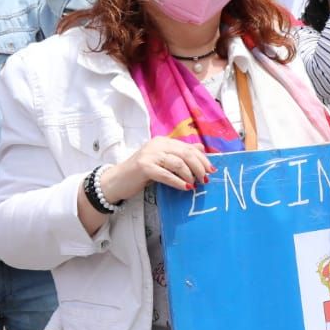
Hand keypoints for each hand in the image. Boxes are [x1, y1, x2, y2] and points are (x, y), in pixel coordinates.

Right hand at [98, 136, 215, 201]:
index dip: (202, 159)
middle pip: (186, 153)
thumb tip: (201, 148)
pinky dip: (178, 182)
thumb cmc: (141, 172)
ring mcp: (150, 154)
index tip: (211, 170)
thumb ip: (180, 153)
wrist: (117, 181)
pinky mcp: (144, 167)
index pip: (189, 147)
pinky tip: (185, 188)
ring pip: (178, 163)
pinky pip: (166, 174)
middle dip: (199, 167)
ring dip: (190, 175)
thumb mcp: (163, 160)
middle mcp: (157, 144)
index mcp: (163, 141)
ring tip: (194, 184)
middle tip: (205, 179)